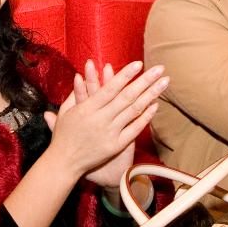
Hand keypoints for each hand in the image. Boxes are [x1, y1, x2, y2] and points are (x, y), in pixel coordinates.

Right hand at [43, 60, 168, 180]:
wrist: (64, 163)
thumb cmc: (63, 135)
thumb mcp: (65, 111)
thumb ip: (76, 94)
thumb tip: (83, 76)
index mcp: (87, 108)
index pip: (110, 88)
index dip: (125, 75)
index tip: (139, 63)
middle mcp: (100, 119)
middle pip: (127, 96)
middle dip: (145, 81)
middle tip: (160, 69)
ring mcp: (110, 133)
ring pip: (134, 110)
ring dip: (151, 95)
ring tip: (164, 83)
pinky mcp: (116, 146)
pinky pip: (134, 129)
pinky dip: (145, 117)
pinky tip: (156, 105)